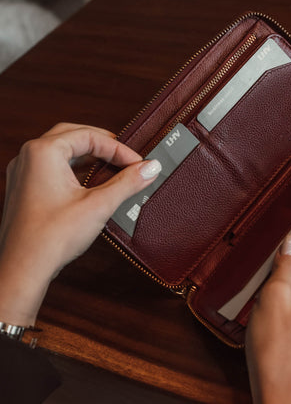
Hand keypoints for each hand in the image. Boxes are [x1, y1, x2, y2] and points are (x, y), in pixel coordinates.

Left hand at [0, 123, 160, 326]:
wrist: (23, 270)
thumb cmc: (50, 238)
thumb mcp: (99, 205)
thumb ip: (128, 182)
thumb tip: (150, 168)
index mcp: (43, 152)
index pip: (89, 136)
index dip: (119, 149)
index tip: (138, 163)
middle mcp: (29, 157)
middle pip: (73, 136)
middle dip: (103, 145)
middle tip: (126, 157)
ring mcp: (24, 173)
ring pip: (63, 151)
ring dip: (90, 156)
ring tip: (113, 167)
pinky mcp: (26, 190)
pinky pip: (54, 167)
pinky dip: (76, 168)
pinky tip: (92, 182)